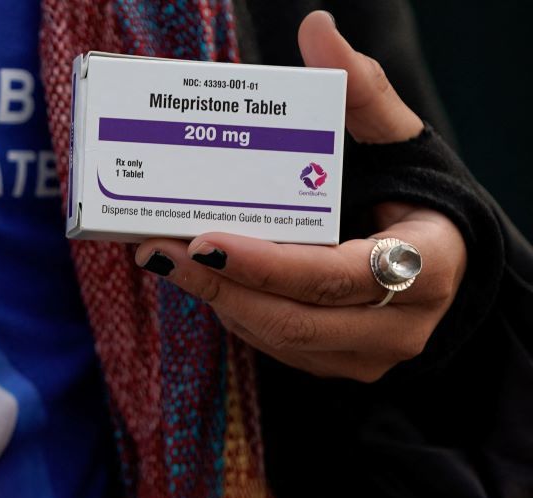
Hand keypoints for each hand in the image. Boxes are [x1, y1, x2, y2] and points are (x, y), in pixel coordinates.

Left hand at [132, 11, 467, 382]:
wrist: (437, 254)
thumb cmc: (412, 194)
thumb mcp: (397, 142)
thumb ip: (360, 91)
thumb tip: (316, 32)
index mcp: (427, 266)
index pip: (339, 276)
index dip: (269, 265)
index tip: (207, 240)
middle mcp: (402, 325)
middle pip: (296, 320)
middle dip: (220, 286)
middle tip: (158, 250)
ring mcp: (368, 356)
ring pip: (277, 339)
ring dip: (216, 299)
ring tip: (162, 257)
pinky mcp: (336, 366)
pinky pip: (274, 347)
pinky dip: (233, 310)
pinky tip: (200, 274)